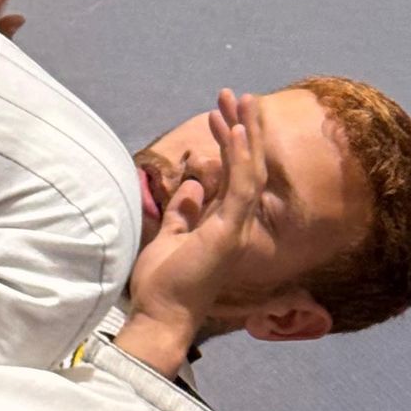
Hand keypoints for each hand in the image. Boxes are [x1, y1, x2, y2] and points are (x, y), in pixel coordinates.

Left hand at [115, 90, 266, 376]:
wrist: (162, 314)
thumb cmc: (165, 282)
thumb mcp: (171, 235)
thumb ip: (185, 210)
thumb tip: (193, 184)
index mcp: (222, 222)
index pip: (230, 173)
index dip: (226, 142)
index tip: (216, 115)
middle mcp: (236, 223)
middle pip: (247, 166)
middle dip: (242, 129)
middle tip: (235, 96)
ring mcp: (235, 227)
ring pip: (249, 171)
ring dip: (245, 133)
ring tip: (240, 99)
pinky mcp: (228, 232)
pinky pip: (240, 188)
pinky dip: (240, 159)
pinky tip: (236, 131)